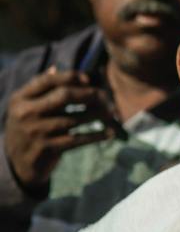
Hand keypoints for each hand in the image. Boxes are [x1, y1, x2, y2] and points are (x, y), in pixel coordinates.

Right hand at [5, 66, 117, 190]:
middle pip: (64, 96)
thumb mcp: (26, 107)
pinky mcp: (48, 149)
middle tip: (105, 97)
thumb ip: (40, 90)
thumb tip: (57, 68)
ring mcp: (37, 132)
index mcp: (21, 98)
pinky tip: (109, 133)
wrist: (17, 162)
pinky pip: (77, 140)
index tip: (88, 79)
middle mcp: (27, 113)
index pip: (48, 81)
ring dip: (96, 115)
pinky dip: (96, 136)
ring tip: (111, 113)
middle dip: (89, 94)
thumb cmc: (28, 128)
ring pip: (74, 119)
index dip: (71, 77)